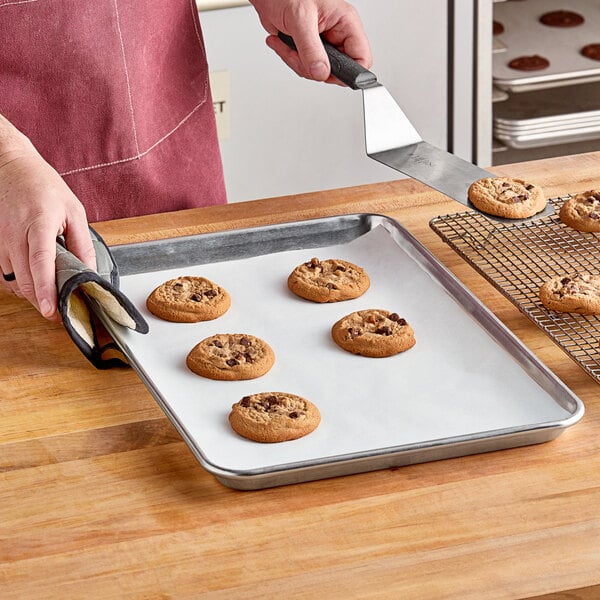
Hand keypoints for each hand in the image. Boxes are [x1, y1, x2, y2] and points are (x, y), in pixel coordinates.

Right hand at [0, 137, 95, 320]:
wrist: (10, 166)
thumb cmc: (43, 185)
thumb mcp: (74, 210)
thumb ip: (82, 243)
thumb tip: (90, 271)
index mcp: (39, 222)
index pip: (41, 262)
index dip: (45, 289)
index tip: (51, 310)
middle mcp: (15, 233)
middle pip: (25, 278)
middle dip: (42, 300)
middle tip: (59, 313)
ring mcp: (1, 239)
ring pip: (14, 279)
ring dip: (31, 292)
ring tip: (50, 295)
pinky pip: (5, 272)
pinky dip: (20, 281)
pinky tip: (34, 280)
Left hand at [249, 0, 371, 83]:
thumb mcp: (300, 19)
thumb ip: (311, 49)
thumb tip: (321, 72)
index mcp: (346, 22)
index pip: (361, 57)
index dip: (350, 72)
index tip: (330, 74)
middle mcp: (337, 34)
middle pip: (338, 70)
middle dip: (314, 69)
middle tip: (300, 55)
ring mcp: (324, 44)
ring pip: (319, 72)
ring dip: (298, 64)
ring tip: (288, 45)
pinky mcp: (309, 49)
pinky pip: (305, 67)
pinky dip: (291, 60)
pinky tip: (282, 44)